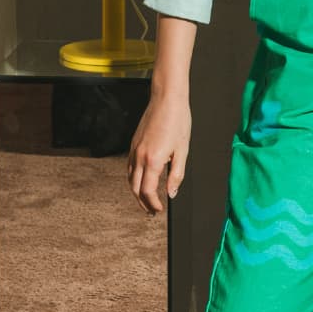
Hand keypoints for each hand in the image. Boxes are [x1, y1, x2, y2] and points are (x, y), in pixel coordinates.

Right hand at [127, 88, 190, 214]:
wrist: (167, 99)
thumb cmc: (178, 121)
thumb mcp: (183, 151)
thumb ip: (177, 175)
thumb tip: (172, 193)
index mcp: (153, 160)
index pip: (147, 191)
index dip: (153, 204)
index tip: (159, 209)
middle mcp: (139, 156)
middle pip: (135, 188)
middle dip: (142, 202)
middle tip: (151, 211)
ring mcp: (134, 150)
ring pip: (130, 178)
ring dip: (137, 192)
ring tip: (146, 200)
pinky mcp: (134, 143)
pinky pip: (130, 167)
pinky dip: (134, 179)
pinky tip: (142, 180)